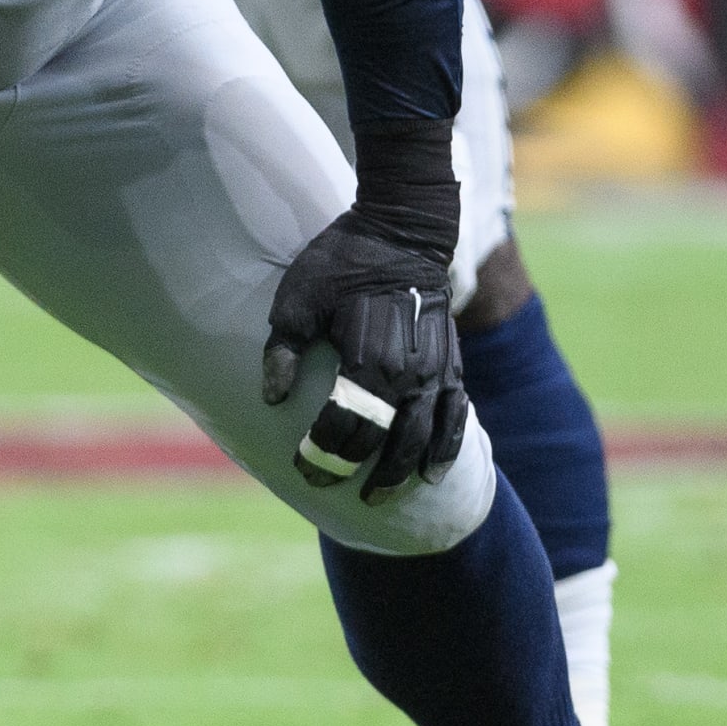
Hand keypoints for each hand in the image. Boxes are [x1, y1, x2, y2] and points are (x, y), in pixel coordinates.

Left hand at [262, 214, 466, 501]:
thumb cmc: (343, 259)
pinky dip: (447, 446)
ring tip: (383, 497)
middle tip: (333, 487)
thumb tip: (271, 397)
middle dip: (355, 468)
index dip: (321, 451)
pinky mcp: (452, 363)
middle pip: (382, 439)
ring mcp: (434, 370)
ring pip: (422, 437)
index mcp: (366, 359)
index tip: (303, 466)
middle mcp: (406, 373)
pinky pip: (456, 415)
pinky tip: (433, 471)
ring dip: (402, 471)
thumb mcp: (298, 296)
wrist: (404, 229)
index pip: (343, 424)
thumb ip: (284, 348)